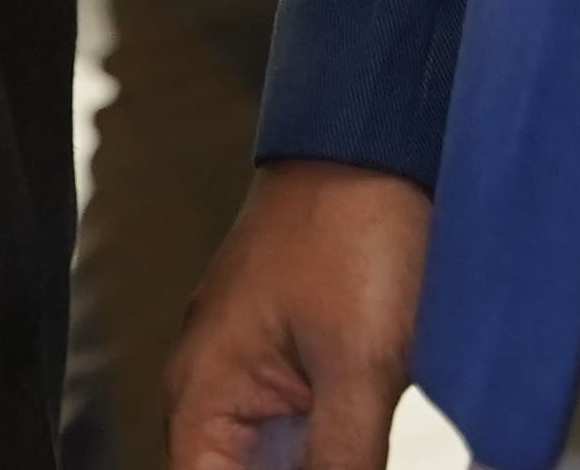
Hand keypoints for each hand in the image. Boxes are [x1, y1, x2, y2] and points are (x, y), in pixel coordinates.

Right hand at [164, 159, 429, 469]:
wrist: (376, 143)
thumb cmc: (351, 227)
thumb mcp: (359, 368)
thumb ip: (342, 461)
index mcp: (203, 389)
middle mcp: (214, 380)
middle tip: (351, 460)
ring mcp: (253, 363)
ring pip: (272, 459)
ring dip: (312, 463)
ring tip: (359, 447)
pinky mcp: (293, 350)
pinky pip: (298, 430)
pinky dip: (327, 452)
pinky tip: (364, 448)